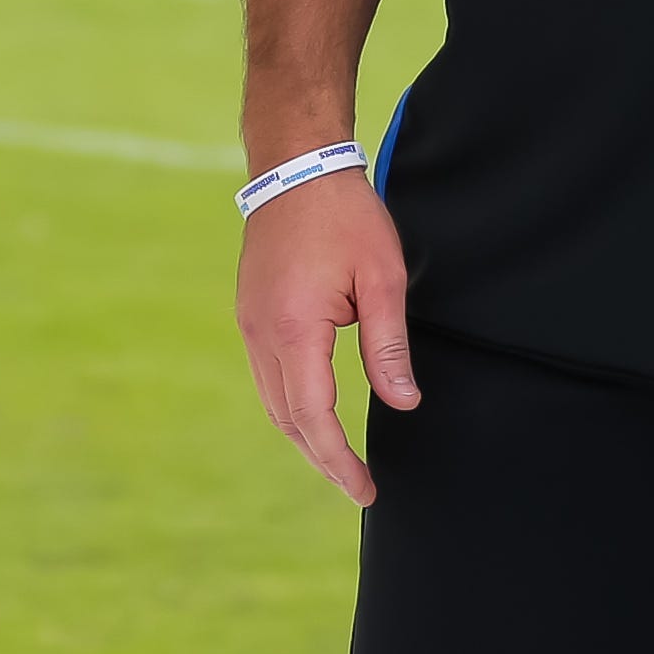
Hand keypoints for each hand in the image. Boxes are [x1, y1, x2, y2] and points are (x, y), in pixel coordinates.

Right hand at [236, 170, 416, 504]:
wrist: (296, 163)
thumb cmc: (344, 214)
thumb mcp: (382, 277)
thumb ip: (388, 345)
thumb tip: (403, 402)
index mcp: (294, 329)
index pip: (315, 418)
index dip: (340, 462)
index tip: (366, 490)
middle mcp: (261, 332)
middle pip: (287, 419)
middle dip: (322, 458)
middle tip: (358, 484)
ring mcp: (249, 321)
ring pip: (271, 400)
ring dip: (304, 433)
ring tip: (339, 456)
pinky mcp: (250, 309)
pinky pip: (266, 374)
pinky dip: (290, 403)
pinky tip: (314, 408)